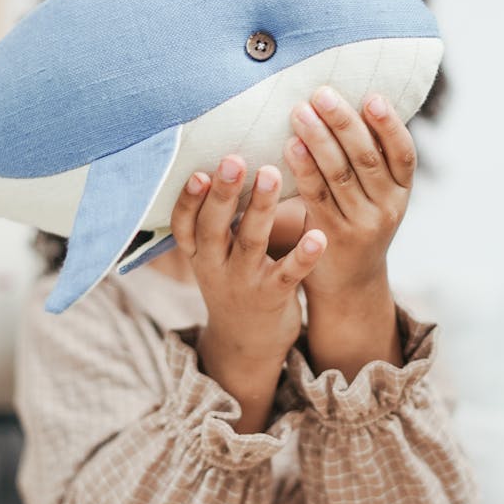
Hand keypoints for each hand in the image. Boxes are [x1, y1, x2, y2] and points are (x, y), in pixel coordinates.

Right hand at [169, 154, 327, 364]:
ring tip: (271, 175)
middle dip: (224, 194)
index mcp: (198, 253)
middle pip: (214, 227)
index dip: (187, 200)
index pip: (184, 225)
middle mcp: (215, 267)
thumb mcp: (213, 255)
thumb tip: (226, 161)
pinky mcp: (273, 297)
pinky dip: (302, 255)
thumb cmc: (233, 282)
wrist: (246, 345)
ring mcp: (243, 283)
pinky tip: (318, 236)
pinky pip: (288, 274)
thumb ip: (216, 219)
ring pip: (251, 243)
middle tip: (234, 159)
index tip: (197, 172)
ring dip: (260, 209)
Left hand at [282, 87, 415, 301]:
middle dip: (343, 122)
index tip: (372, 97)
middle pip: (367, 158)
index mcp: (401, 190)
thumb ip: (369, 158)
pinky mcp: (333, 237)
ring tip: (300, 112)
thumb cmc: (357, 222)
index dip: (390, 125)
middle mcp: (388, 207)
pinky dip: (304, 169)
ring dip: (319, 139)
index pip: (403, 153)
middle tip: (321, 94)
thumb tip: (347, 103)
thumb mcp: (376, 194)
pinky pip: (317, 197)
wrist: (350, 284)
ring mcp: (362, 224)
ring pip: (340, 174)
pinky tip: (290, 146)